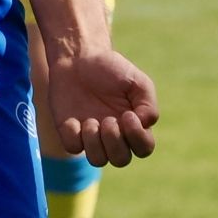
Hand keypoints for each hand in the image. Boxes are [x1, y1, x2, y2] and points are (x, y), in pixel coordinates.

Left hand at [46, 48, 157, 166]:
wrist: (78, 57)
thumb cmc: (111, 69)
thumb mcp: (137, 81)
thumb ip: (148, 105)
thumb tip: (144, 126)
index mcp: (133, 125)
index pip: (144, 148)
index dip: (138, 138)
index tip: (128, 114)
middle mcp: (114, 135)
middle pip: (120, 160)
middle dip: (114, 142)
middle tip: (107, 120)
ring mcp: (91, 135)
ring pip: (98, 160)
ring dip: (95, 143)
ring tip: (91, 121)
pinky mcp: (69, 130)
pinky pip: (73, 147)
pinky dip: (74, 136)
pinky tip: (73, 119)